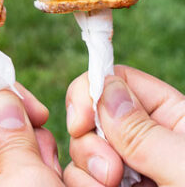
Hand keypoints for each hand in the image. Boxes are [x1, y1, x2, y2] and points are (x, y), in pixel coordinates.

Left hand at [0, 83, 62, 185]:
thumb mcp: (29, 181)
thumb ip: (14, 135)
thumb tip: (3, 96)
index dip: (5, 96)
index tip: (41, 113)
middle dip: (29, 139)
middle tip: (48, 168)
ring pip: (9, 157)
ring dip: (38, 165)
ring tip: (53, 184)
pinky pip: (12, 180)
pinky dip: (35, 181)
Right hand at [65, 65, 184, 186]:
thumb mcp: (182, 165)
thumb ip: (143, 131)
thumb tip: (104, 88)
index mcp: (170, 117)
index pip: (117, 80)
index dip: (90, 92)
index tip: (80, 122)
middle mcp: (145, 140)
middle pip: (92, 115)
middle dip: (88, 140)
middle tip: (111, 174)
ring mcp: (128, 170)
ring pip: (81, 149)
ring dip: (84, 168)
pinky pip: (81, 179)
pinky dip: (81, 185)